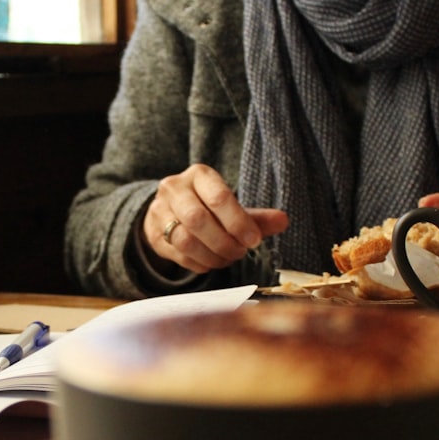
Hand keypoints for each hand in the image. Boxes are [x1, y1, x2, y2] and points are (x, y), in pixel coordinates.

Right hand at [144, 164, 287, 273]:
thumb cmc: (208, 207)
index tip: (254, 240)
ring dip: (212, 256)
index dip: (237, 222)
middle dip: (224, 242)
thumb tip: (283, 221)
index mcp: (198, 175)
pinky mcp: (154, 235)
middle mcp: (174, 189)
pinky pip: (179, 255)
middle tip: (241, 252)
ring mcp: (160, 212)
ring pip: (185, 240)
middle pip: (197, 220)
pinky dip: (201, 264)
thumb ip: (257, 217)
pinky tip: (212, 262)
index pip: (218, 197)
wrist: (169, 211)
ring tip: (228, 258)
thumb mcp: (232, 206)